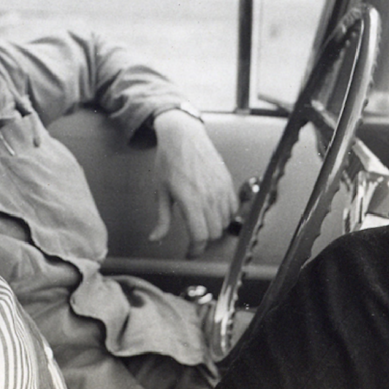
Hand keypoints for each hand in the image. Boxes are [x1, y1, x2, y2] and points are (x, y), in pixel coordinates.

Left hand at [148, 109, 237, 257]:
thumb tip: (155, 238)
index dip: (196, 250)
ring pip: (225, 223)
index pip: (200, 235)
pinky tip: (214, 212)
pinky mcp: (228, 182)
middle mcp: (208, 196)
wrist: (183, 136)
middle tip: (193, 238)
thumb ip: (161, 218)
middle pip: (214, 233)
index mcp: (190, 200)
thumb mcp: (160, 191)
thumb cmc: (169, 160)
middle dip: (203, 240)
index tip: (190, 253)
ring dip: (214, 228)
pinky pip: (233, 208)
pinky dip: (226, 216)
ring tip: (202, 223)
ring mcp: (221, 189)